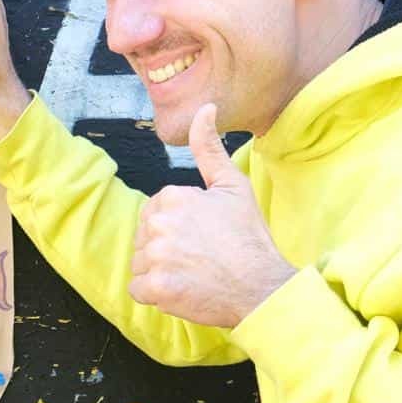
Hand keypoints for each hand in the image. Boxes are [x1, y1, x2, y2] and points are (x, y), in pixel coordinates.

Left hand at [128, 104, 295, 327]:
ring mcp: (155, 256)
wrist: (263, 287)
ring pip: (140, 264)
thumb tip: (204, 107)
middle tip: (200, 256)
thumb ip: (208, 148)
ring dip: (160, 272)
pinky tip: (183, 290)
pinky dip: (156, 295)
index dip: (177, 228)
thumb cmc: (249, 238)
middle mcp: (159, 224)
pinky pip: (138, 289)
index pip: (154, 213)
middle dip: (165, 249)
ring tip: (194, 274)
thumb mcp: (232, 185)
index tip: (203, 237)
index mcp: (172, 197)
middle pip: (144, 238)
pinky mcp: (156, 287)